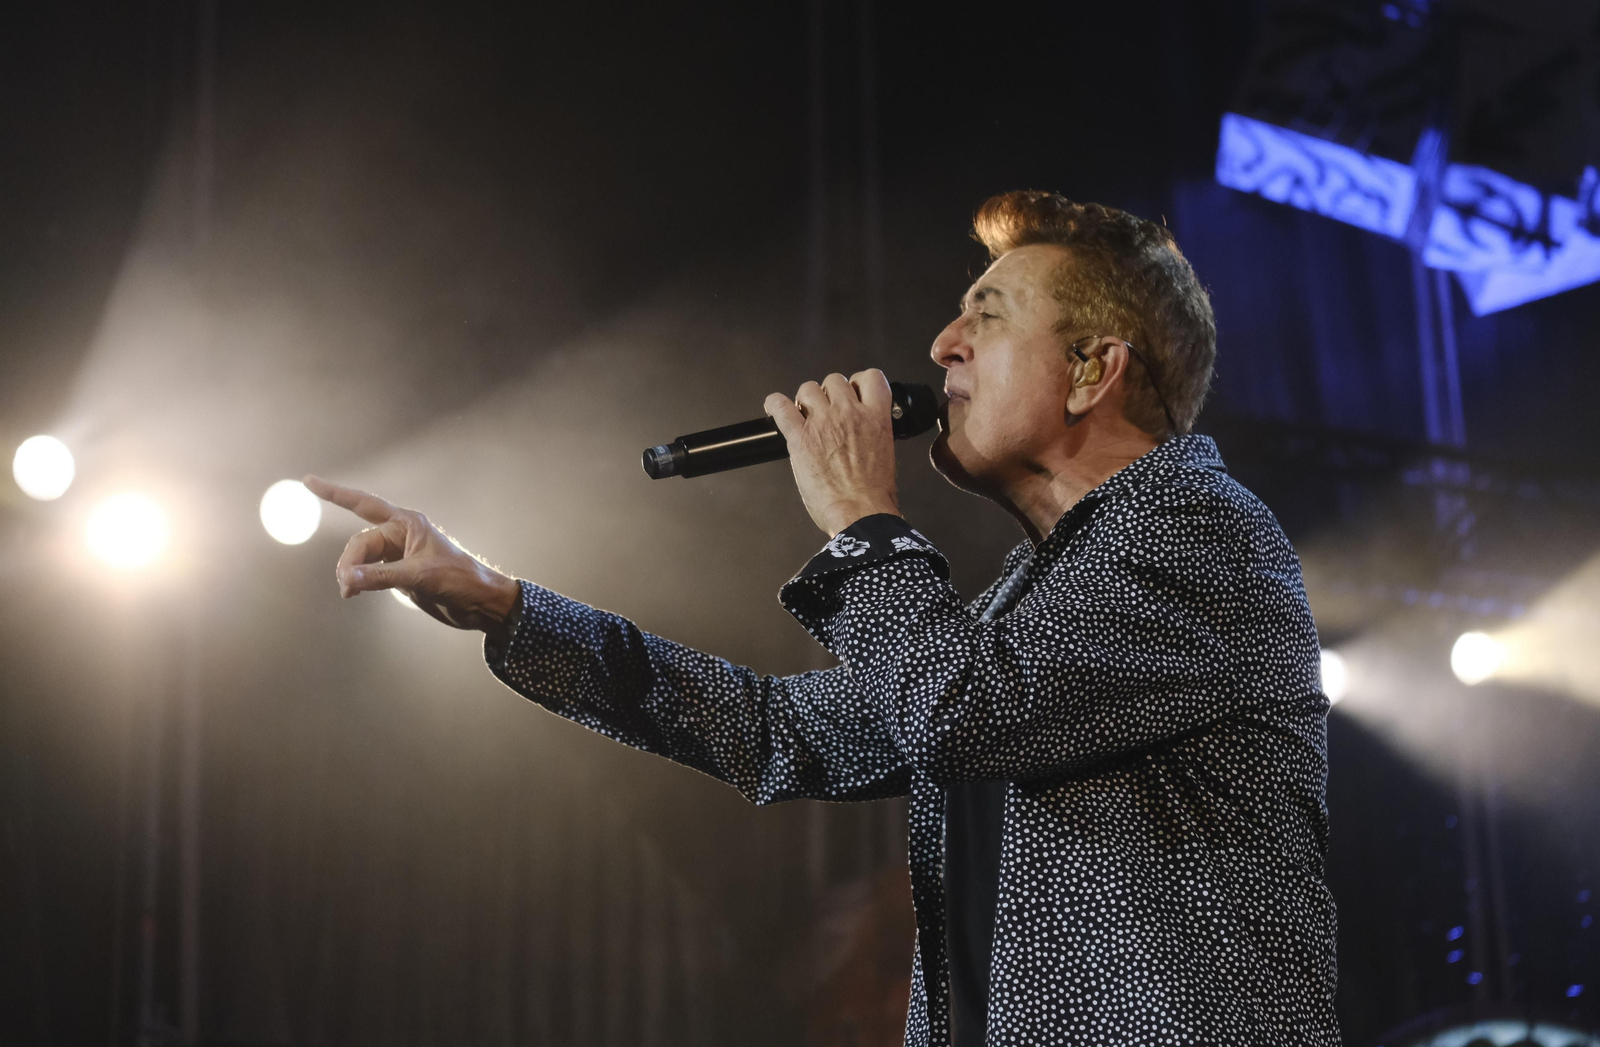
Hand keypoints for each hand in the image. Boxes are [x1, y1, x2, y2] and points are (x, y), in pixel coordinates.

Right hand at [303, 475, 520, 637]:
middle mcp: (400, 535)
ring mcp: (399, 555)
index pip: (362, 505)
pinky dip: (359, 581)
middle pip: (359, 541)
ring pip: (361, 559)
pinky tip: (354, 591)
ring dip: (352, 574)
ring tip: (349, 593)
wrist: (480, 603)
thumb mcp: (419, 577)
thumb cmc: (459, 580)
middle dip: (348, 561)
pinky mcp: (399, 574)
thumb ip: (380, 577)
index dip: (334, 493)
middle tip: (346, 587)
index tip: (308, 481)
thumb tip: (345, 578)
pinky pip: (369, 572)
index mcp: (407, 523)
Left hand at [763, 369, 900, 536]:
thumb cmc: (874, 494)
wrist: (861, 513)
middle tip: (825, 412)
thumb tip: (863, 434)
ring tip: (804, 416)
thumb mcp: (885, 454)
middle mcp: (849, 414)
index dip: (859, 382)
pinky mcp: (799, 437)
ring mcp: (822, 423)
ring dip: (805, 400)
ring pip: (808, 389)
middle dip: (829, 394)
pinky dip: (774, 404)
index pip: (871, 378)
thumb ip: (873, 435)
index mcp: (876, 418)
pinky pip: (779, 406)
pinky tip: (774, 409)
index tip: (853, 392)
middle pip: (834, 381)